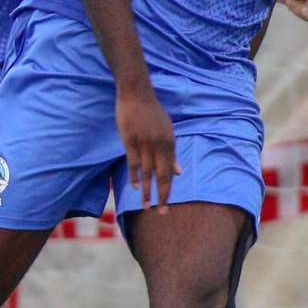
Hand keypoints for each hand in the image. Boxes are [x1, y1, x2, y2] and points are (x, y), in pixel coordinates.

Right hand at [115, 88, 180, 209]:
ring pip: (146, 172)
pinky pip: (132, 162)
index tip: (166, 205)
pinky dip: (134, 176)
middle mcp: (158, 145)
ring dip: (146, 191)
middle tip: (160, 213)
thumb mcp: (167, 131)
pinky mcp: (129, 140)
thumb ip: (172, 154)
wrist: (136, 94)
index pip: (169, 172)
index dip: (168, 190)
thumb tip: (179, 172)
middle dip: (161, 196)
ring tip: (145, 206)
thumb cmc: (152, 113)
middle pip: (160, 175)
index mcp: (169, 143)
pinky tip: (135, 187)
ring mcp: (143, 143)